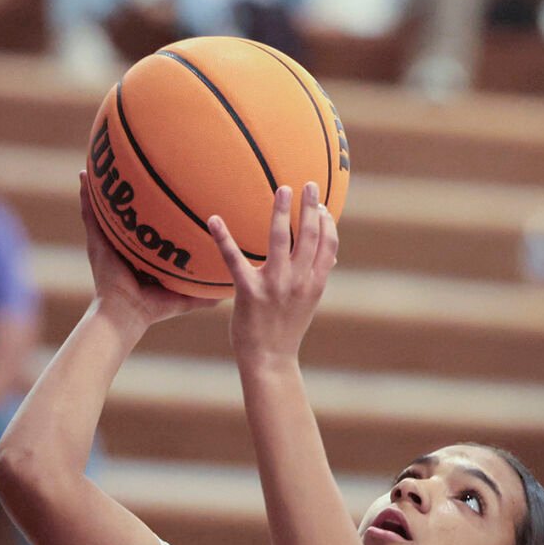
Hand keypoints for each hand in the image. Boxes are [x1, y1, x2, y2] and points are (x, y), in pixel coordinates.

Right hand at [78, 173, 213, 331]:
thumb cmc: (154, 308)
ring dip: (103, 188)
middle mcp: (123, 247)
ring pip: (104, 210)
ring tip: (103, 164)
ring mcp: (107, 243)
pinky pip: (89, 214)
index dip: (153, 215)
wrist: (127, 314)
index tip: (163, 195)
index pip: (148, 231)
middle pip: (126, 216)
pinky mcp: (96, 243)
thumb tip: (229, 291)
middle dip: (128, 196)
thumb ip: (205, 293)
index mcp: (141, 257)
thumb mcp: (185, 297)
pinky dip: (85, 195)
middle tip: (133, 170)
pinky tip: (83, 175)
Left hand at [210, 183, 339, 364]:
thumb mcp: (308, 304)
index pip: (329, 246)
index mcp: (315, 283)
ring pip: (282, 240)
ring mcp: (275, 285)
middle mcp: (299, 281)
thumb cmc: (286, 329)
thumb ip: (316, 278)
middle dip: (311, 207)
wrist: (270, 359)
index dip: (328, 223)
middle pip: (311, 236)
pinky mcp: (249, 291)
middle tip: (310, 185)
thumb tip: (329, 258)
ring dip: (282, 212)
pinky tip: (214, 219)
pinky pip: (235, 259)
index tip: (322, 205)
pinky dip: (223, 238)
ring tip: (282, 190)